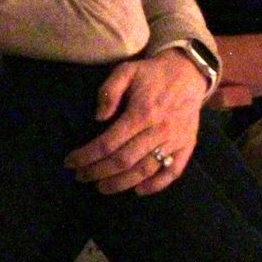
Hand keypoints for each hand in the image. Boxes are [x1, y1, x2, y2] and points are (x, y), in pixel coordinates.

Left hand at [66, 50, 205, 195]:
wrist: (190, 71)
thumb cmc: (153, 73)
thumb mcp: (126, 71)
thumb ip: (109, 91)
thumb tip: (98, 118)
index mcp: (141, 113)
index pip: (108, 143)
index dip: (86, 156)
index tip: (71, 163)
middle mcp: (158, 131)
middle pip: (123, 161)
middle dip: (98, 172)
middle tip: (82, 177)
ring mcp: (174, 140)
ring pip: (145, 170)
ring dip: (122, 183)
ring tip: (103, 187)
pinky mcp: (187, 145)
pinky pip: (173, 171)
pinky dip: (156, 185)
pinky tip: (139, 190)